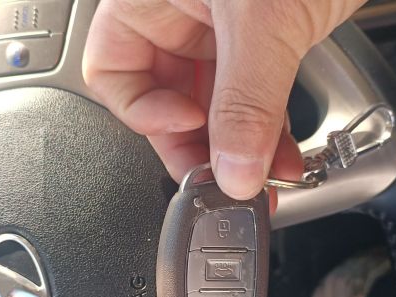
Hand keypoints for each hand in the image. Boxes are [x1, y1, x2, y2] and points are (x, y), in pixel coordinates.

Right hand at [82, 0, 366, 200]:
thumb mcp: (263, 20)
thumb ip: (246, 102)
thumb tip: (233, 171)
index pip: (113, 71)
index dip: (144, 112)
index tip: (189, 128)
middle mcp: (178, 10)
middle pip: (166, 98)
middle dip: (198, 145)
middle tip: (225, 180)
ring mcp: (222, 24)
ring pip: (214, 103)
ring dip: (239, 147)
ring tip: (263, 181)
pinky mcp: (265, 33)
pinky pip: (253, 92)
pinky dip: (267, 127)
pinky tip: (282, 155)